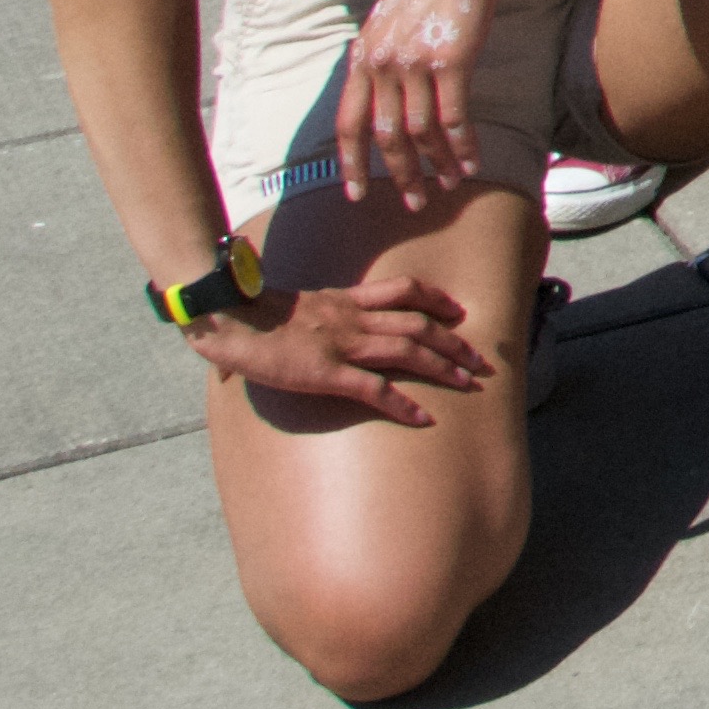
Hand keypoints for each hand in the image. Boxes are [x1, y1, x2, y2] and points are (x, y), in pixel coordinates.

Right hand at [182, 272, 493, 421]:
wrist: (228, 316)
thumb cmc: (244, 315)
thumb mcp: (284, 307)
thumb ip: (295, 318)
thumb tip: (277, 339)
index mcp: (342, 300)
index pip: (402, 290)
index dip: (435, 298)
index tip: (457, 310)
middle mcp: (351, 317)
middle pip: (417, 322)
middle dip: (453, 340)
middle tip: (480, 356)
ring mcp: (342, 343)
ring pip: (408, 350)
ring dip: (443, 366)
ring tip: (469, 382)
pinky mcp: (327, 372)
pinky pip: (375, 389)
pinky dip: (402, 404)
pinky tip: (422, 417)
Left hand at [333, 0, 510, 212]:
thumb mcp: (388, 20)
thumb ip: (380, 56)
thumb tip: (380, 91)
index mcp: (363, 58)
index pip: (348, 123)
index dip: (351, 162)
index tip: (357, 193)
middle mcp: (382, 65)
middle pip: (386, 136)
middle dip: (399, 175)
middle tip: (414, 203)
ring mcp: (414, 64)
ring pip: (421, 132)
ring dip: (437, 165)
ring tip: (450, 185)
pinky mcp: (450, 62)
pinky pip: (453, 117)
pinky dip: (462, 145)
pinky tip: (473, 162)